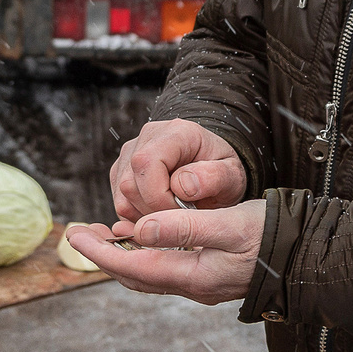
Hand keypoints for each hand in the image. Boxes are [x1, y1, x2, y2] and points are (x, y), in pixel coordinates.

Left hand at [65, 199, 264, 304]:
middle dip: (105, 255)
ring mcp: (202, 282)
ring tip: (105, 231)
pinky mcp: (210, 274)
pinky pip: (167, 267)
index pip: (133, 268)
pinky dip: (147, 252)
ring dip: (125, 254)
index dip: (101, 252)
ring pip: (149, 273)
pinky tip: (144, 234)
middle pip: (135, 276)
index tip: (75, 235)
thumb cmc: (273, 237)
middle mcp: (193, 285)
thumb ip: (185, 227)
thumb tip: (140, 231)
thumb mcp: (230, 225)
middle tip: (82, 233)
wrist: (308, 257)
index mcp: (193, 276)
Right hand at [111, 118, 246, 221]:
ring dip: (147, 216)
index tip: (184, 212)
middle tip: (182, 218)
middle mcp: (147, 138)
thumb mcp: (232, 176)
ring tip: (174, 215)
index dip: (160, 196)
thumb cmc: (222, 172)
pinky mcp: (121, 172)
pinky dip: (140, 217)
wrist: (213, 170)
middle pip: (130, 184)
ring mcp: (130, 154)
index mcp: (176, 132)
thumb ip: (214, 178)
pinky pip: (120, 204)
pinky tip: (162, 215)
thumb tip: (182, 185)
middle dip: (155, 211)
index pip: (147, 163)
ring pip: (122, 197)